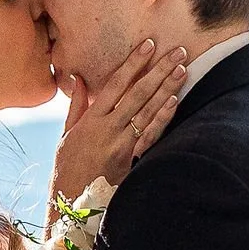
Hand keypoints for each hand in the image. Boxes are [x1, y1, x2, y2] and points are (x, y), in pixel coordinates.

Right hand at [51, 37, 187, 209]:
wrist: (71, 204)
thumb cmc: (67, 169)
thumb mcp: (66, 135)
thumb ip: (76, 106)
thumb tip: (79, 78)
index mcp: (91, 120)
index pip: (116, 84)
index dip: (133, 63)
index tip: (148, 45)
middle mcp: (107, 129)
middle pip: (138, 93)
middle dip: (159, 70)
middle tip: (178, 51)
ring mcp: (121, 145)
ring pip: (148, 111)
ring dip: (167, 89)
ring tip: (182, 69)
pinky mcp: (131, 160)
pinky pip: (150, 135)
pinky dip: (163, 117)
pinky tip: (174, 101)